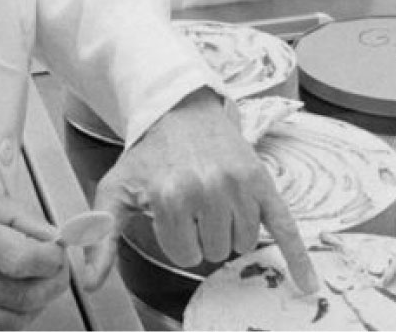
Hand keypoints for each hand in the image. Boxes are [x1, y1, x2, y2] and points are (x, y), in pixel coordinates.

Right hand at [0, 185, 69, 329]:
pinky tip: (5, 298)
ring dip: (35, 305)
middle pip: (22, 296)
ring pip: (11, 322)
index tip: (58, 253)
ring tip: (34, 284)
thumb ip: (16, 216)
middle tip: (56, 271)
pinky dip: (6, 319)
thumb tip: (53, 238)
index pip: (22, 260)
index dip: (52, 261)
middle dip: (52, 285)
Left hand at [85, 88, 318, 294]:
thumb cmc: (148, 156)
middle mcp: (207, 189)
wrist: (180, 110)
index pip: (185, 255)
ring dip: (231, 231)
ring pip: (243, 243)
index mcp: (170, 196)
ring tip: (214, 201)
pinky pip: (285, 227)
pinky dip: (298, 259)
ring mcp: (239, 185)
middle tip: (193, 206)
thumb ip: (102, 236)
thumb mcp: (117, 190)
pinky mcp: (263, 181)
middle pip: (216, 251)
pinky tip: (307, 285)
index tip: (171, 218)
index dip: (178, 240)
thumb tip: (88, 282)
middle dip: (204, 235)